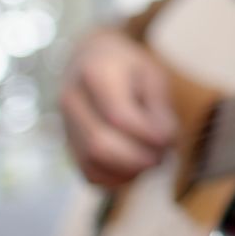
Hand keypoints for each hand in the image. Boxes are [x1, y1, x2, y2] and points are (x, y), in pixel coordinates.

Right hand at [60, 29, 175, 186]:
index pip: (118, 116)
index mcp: (95, 74)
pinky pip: (88, 172)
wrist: (91, 56)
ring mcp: (65, 123)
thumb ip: (159, 107)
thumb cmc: (129, 65)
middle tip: (162, 157)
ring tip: (151, 162)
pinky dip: (114, 179)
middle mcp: (72, 100)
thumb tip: (164, 141)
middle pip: (98, 144)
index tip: (169, 140)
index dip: (146, 135)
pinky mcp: (68, 142)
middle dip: (136, 158)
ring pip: (90, 163)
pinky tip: (135, 170)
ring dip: (126, 172)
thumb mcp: (151, 73)